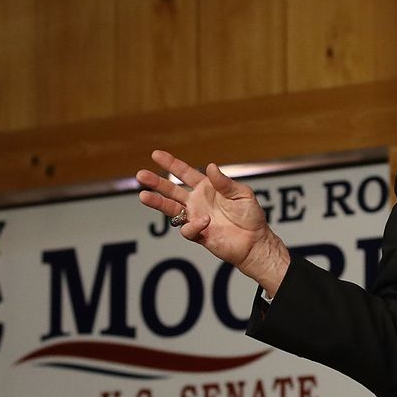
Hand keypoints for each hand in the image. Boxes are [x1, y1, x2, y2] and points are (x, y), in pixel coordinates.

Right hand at [136, 150, 290, 295]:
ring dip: (157, 202)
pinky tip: (205, 221)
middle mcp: (197, 201)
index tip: (156, 154)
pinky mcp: (198, 234)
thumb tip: (210, 166)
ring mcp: (195, 217)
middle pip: (171, 190)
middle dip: (156, 182)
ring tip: (143, 196)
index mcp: (207, 187)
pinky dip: (193, 225)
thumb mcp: (242, 193)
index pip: (185, 173)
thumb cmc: (250, 215)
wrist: (255, 241)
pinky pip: (188, 229)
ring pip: (170, 209)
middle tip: (141, 175)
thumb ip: (224, 182)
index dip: (171, 164)